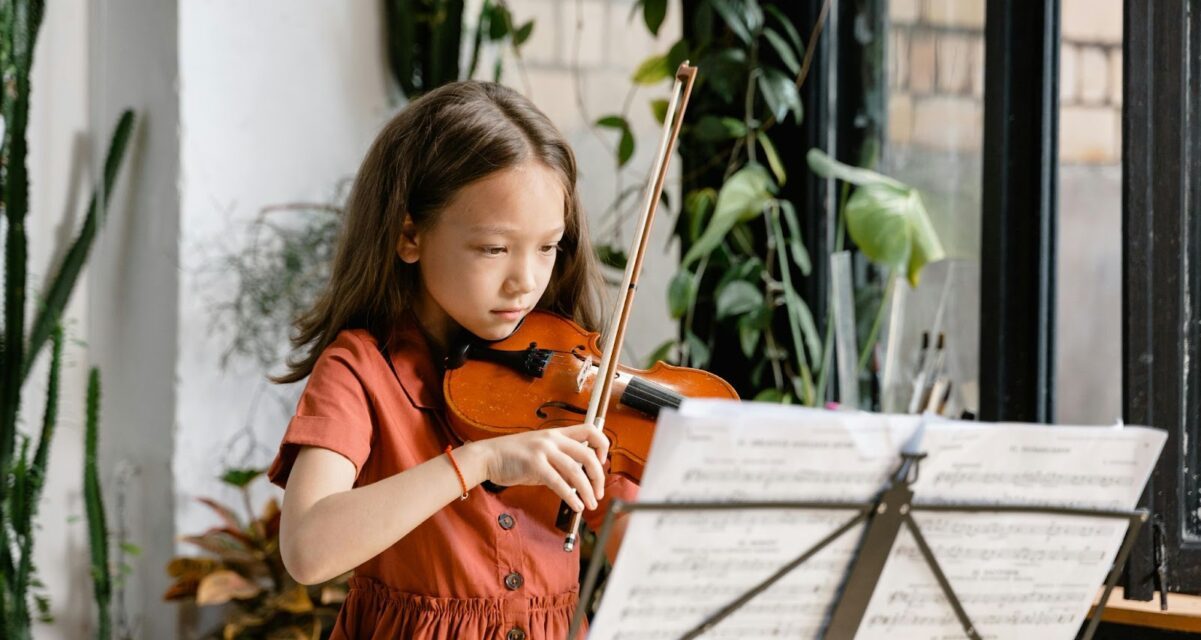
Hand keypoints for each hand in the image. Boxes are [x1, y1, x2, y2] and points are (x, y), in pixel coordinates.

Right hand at [478, 424, 608, 511]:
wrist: (488, 457)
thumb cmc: (514, 456)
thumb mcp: (541, 452)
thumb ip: (560, 461)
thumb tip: (579, 478)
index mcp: (557, 433)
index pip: (590, 430)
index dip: (602, 446)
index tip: (602, 462)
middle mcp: (553, 439)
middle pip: (588, 454)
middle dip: (598, 476)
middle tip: (599, 492)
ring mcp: (544, 451)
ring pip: (576, 471)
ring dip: (587, 491)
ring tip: (590, 504)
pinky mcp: (534, 465)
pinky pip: (559, 483)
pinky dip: (571, 496)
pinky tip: (576, 505)